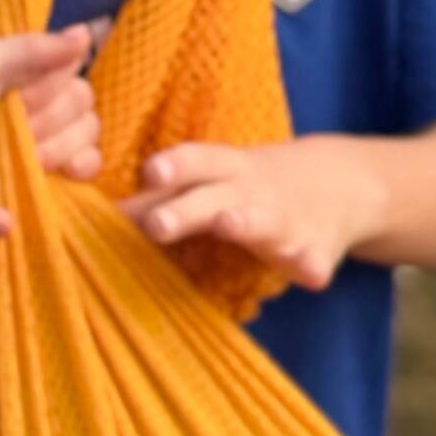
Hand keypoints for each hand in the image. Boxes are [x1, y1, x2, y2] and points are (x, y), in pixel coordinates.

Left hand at [0, 25, 96, 252]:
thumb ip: (27, 49)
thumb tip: (84, 33)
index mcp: (19, 70)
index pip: (68, 60)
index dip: (52, 77)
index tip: (22, 90)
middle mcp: (39, 101)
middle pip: (81, 97)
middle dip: (52, 113)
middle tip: (15, 125)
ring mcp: (48, 139)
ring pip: (87, 129)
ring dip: (60, 142)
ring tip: (27, 154)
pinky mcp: (53, 175)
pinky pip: (91, 162)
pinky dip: (82, 164)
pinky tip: (64, 170)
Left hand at [121, 138, 383, 291]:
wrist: (342, 183)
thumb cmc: (251, 184)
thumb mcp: (213, 180)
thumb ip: (161, 198)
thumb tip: (94, 213)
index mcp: (224, 169)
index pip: (194, 161)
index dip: (174, 165)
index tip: (149, 173)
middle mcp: (251, 189)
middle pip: (214, 197)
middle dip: (186, 209)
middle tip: (155, 225)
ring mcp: (285, 218)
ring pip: (263, 221)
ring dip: (247, 224)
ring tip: (232, 225)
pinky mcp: (315, 247)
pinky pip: (313, 259)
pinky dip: (311, 265)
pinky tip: (309, 274)